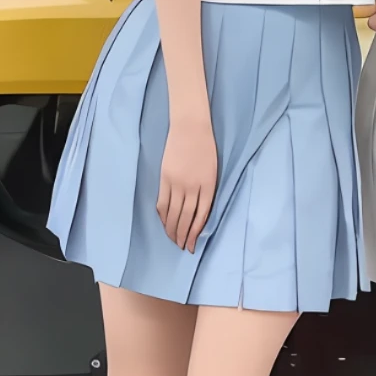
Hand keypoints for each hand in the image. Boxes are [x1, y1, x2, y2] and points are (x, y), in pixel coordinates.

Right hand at [158, 118, 217, 251]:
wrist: (191, 128)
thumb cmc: (206, 148)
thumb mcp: (212, 172)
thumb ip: (206, 191)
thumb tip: (197, 212)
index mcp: (208, 186)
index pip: (201, 216)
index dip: (195, 233)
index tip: (191, 245)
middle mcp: (192, 187)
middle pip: (185, 218)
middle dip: (182, 235)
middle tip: (181, 247)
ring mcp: (177, 183)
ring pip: (173, 213)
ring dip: (171, 229)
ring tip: (172, 239)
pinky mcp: (165, 178)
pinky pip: (163, 202)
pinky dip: (163, 215)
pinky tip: (164, 222)